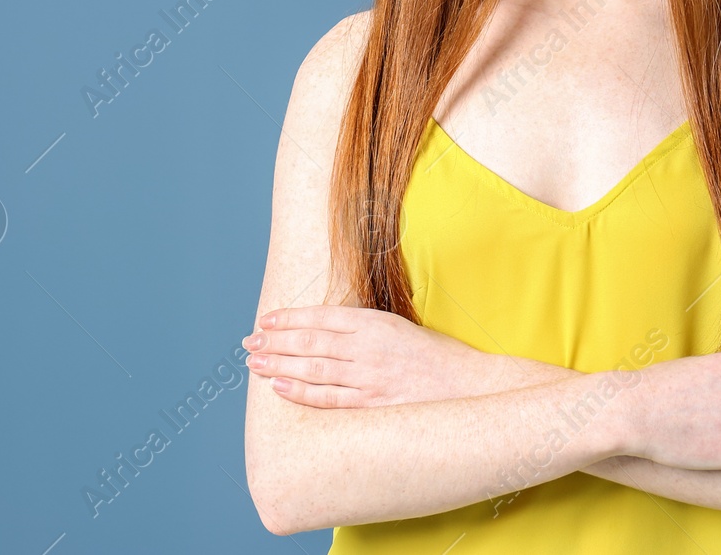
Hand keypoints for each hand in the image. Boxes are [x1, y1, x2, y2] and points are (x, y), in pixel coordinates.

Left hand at [243, 305, 483, 407]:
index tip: (267, 320)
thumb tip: (329, 332)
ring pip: (313, 368)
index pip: (322, 317)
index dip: (290, 318)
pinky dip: (301, 392)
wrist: (470, 386)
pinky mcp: (372, 404)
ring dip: (279, 364)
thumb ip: (366, 329)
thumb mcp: (401, 329)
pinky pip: (328, 398)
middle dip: (276, 340)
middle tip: (249, 342)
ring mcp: (368, 377)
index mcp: (375, 323)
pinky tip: (279, 387)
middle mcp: (368, 347)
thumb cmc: (438, 358)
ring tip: (254, 363)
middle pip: (310, 341)